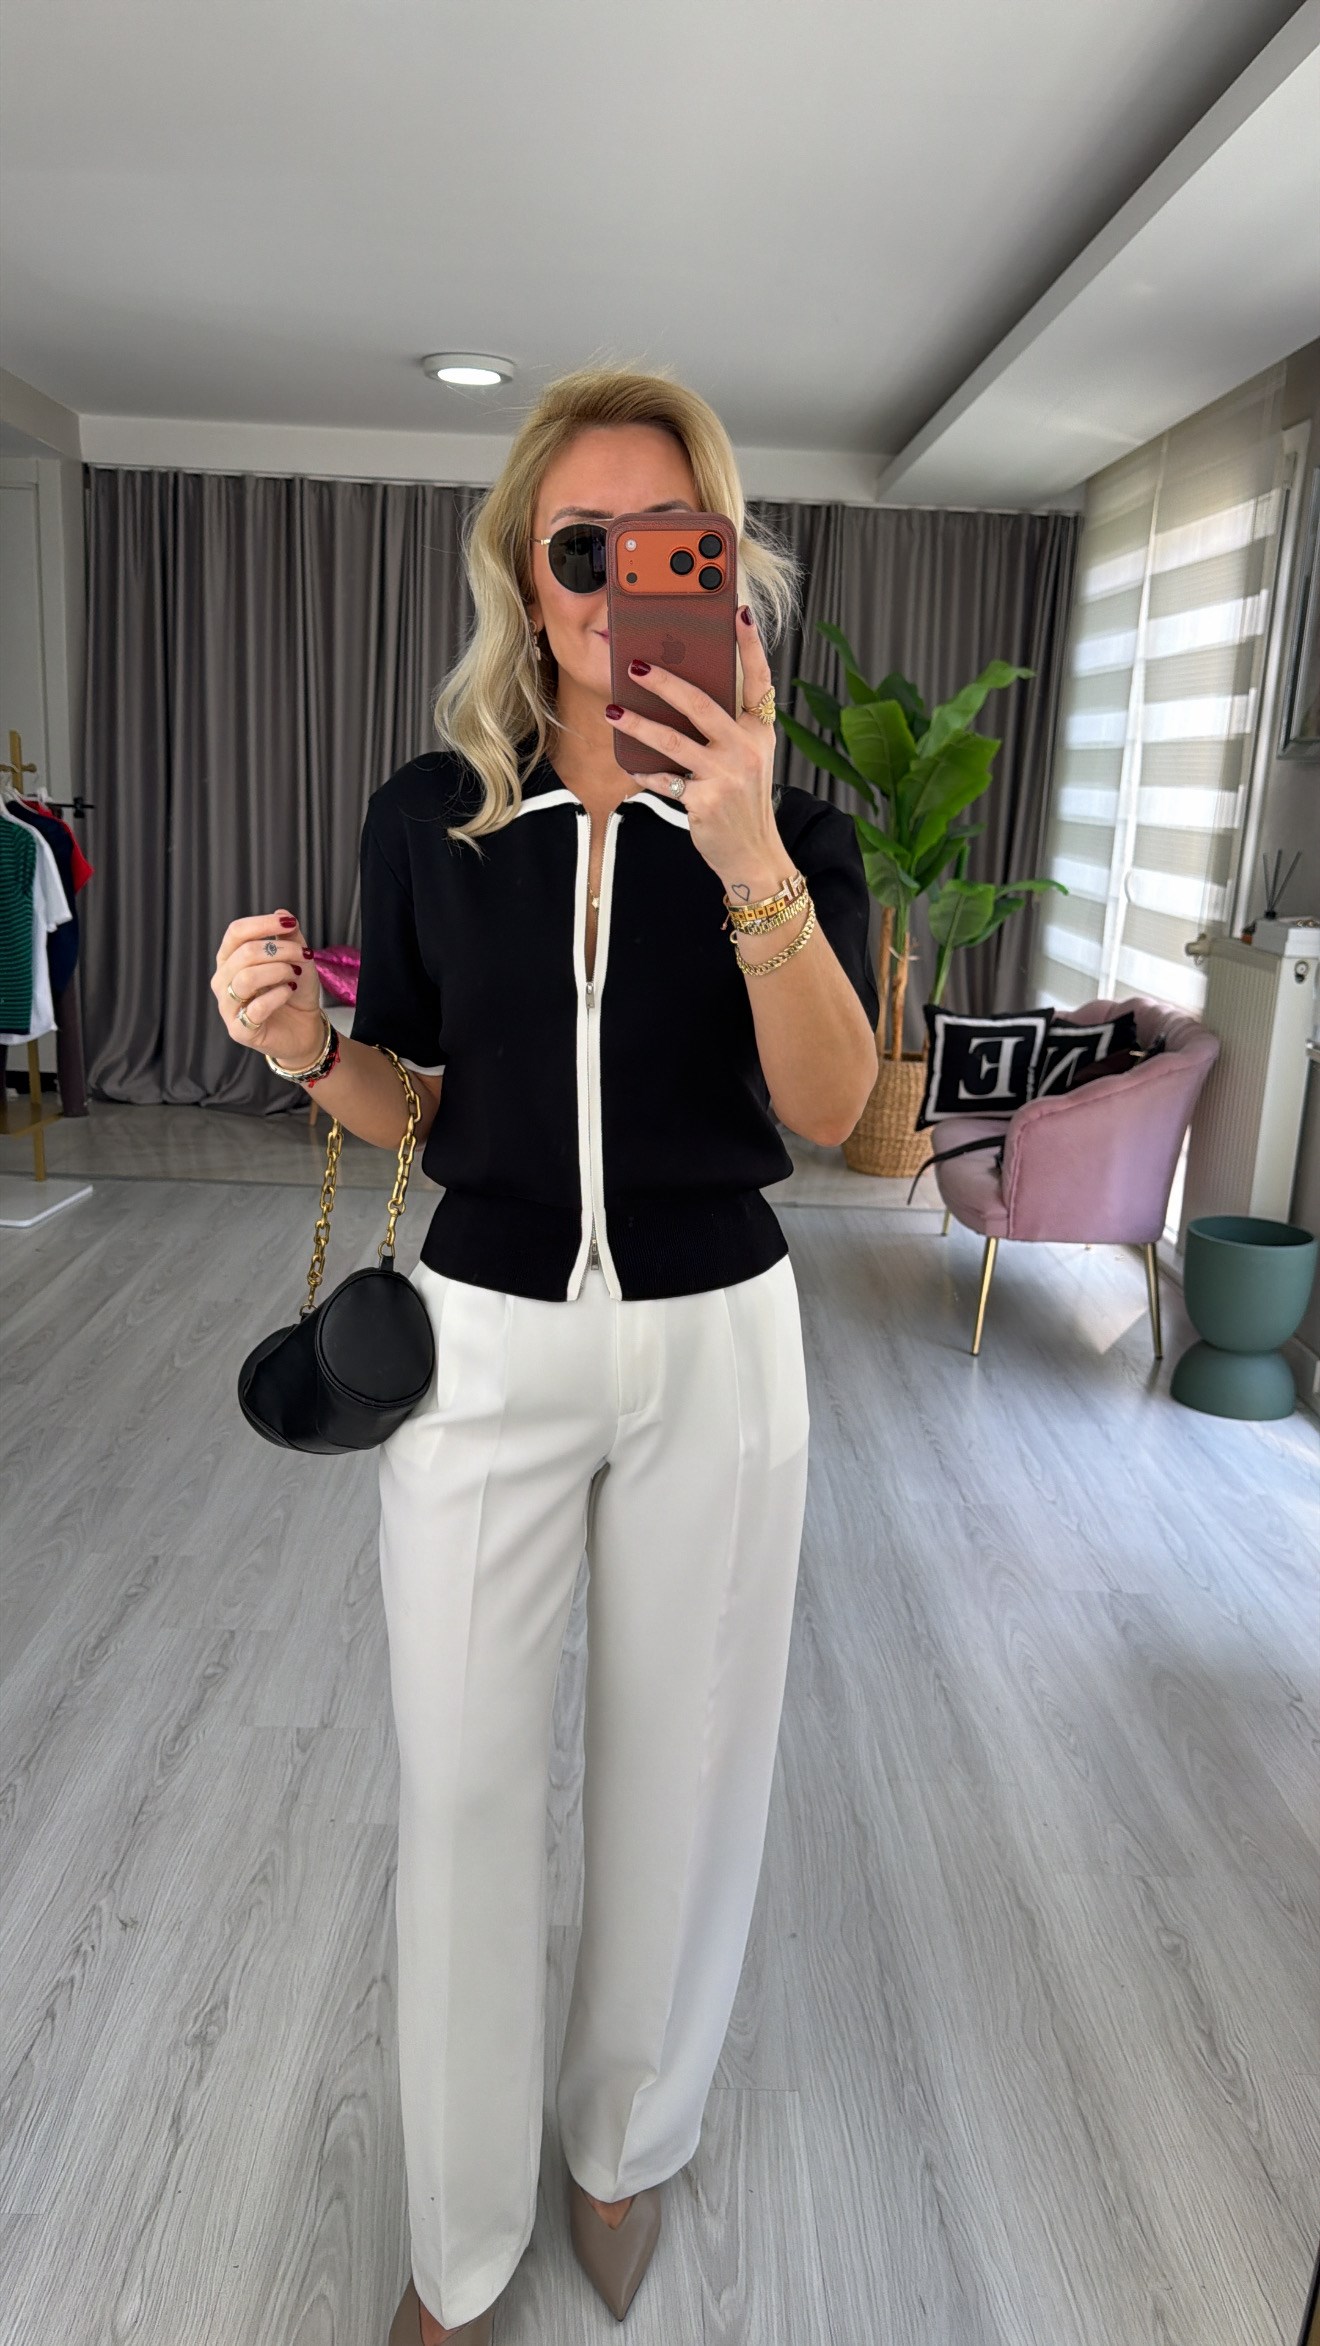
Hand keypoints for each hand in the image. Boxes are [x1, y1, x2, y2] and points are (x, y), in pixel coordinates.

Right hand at [212, 910, 323, 1060]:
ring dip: (278, 971)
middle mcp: (223, 981)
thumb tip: (281, 913)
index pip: (236, 932)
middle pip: (243, 953)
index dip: (263, 924)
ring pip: (246, 978)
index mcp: (230, 959)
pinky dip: (278, 995)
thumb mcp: (296, 959)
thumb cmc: (294, 991)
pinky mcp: (240, 1030)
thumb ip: (289, 937)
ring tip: (294, 974)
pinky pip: (256, 1007)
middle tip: (303, 954)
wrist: (305, 1028)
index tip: (290, 923)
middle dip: (280, 950)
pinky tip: (289, 991)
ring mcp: (228, 1007)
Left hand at [605, 605, 784, 895]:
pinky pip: (663, 779)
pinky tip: (628, 762)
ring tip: (613, 711)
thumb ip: (726, 729)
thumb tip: (681, 696)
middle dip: (665, 682)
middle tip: (635, 666)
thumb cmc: (743, 802)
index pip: (758, 680)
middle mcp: (747, 748)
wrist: (754, 856)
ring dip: (638, 724)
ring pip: (673, 740)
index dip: (750, 646)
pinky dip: (644, 771)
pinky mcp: (704, 800)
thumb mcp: (747, 759)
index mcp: (760, 731)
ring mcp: (726, 774)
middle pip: (701, 704)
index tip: (738, 613)